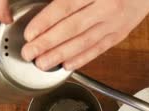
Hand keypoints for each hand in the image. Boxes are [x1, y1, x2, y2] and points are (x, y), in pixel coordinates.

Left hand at [22, 0, 148, 70]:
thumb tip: (49, 11)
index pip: (65, 8)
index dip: (45, 22)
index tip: (30, 34)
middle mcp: (106, 8)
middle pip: (71, 28)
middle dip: (47, 43)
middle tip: (29, 53)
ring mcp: (114, 24)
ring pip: (83, 42)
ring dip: (60, 55)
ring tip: (42, 63)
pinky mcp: (119, 34)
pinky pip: (98, 49)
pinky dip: (81, 59)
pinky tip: (66, 65)